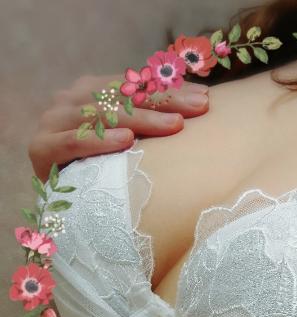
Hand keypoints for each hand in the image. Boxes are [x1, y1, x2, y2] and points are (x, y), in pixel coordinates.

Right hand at [28, 74, 209, 181]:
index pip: (136, 85)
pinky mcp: (41, 147)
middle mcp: (72, 99)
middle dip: (164, 102)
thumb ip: (150, 119)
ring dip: (141, 119)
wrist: (63, 201)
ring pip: (102, 114)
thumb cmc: (103, 167)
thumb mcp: (129, 139)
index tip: (204, 99)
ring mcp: (54, 120)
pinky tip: (126, 140)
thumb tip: (202, 101)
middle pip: (123, 96)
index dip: (170, 90)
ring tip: (173, 126)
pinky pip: (74, 141)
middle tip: (197, 110)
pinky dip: (100, 141)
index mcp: (93, 91)